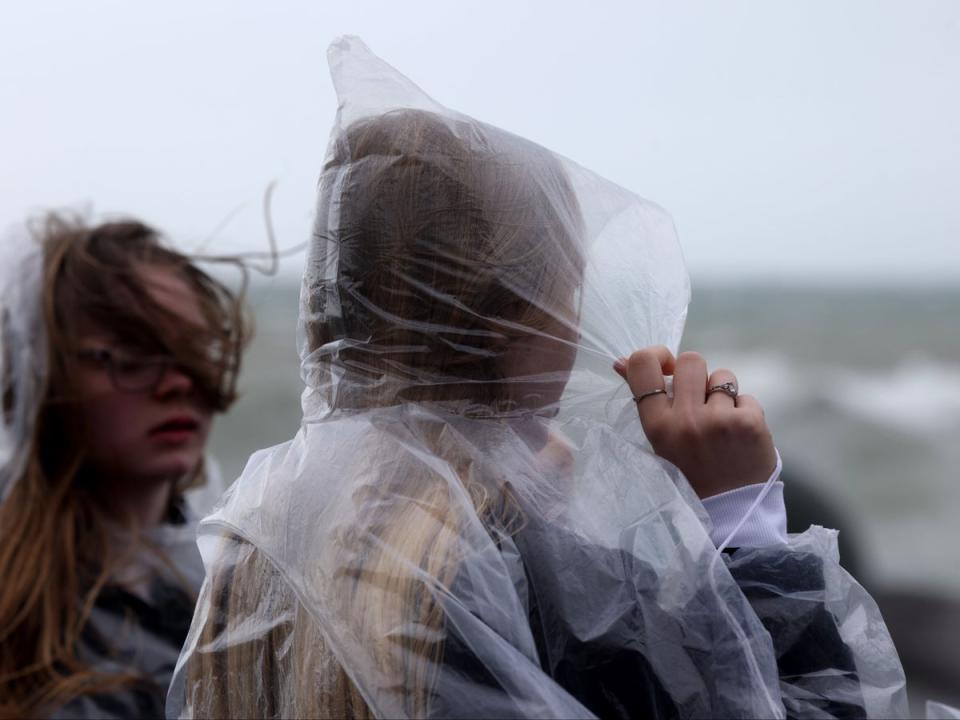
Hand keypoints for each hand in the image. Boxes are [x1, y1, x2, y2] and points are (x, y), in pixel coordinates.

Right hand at [613, 346, 776, 498]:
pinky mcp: (751, 423)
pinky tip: (739, 436)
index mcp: (657, 426)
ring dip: (722, 394)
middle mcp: (686, 420)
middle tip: (699, 399)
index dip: (656, 355)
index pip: (643, 365)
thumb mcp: (659, 440)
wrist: (731, 515)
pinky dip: (744, 412)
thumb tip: (621, 361)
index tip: (665, 366)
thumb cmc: (690, 475)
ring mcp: (720, 420)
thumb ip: (646, 400)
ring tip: (721, 424)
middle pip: (690, 360)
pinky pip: (746, 397)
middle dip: (695, 374)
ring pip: (722, 376)